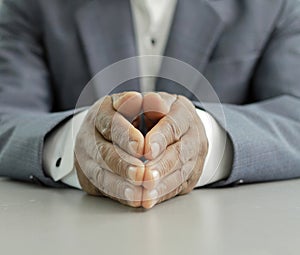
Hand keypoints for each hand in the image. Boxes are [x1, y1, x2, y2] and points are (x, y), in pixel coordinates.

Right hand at [74, 92, 144, 206]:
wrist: (103, 131)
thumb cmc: (126, 117)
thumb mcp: (136, 105)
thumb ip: (148, 104)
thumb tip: (159, 103)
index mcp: (102, 112)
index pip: (110, 122)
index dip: (125, 135)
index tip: (141, 146)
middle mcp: (89, 135)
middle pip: (103, 151)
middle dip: (123, 164)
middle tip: (141, 174)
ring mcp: (86, 157)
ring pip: (100, 173)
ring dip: (121, 185)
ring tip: (138, 193)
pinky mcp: (89, 175)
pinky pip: (102, 187)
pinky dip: (120, 195)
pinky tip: (134, 199)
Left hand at [141, 92, 207, 208]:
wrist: (181, 127)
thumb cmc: (161, 113)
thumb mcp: (153, 101)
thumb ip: (142, 103)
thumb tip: (133, 100)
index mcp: (183, 112)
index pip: (173, 125)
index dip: (160, 138)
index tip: (145, 149)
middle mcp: (194, 135)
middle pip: (180, 153)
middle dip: (161, 167)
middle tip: (145, 177)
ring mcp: (196, 156)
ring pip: (181, 173)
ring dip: (162, 185)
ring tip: (145, 194)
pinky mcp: (192, 174)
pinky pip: (179, 186)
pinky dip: (163, 194)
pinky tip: (149, 199)